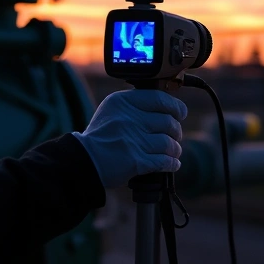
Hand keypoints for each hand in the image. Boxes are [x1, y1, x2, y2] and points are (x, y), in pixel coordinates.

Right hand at [73, 89, 187, 188]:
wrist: (83, 160)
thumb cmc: (99, 136)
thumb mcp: (111, 110)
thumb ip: (134, 106)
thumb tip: (164, 108)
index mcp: (124, 102)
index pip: (159, 99)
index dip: (176, 107)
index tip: (180, 113)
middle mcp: (130, 119)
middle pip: (168, 122)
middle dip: (176, 131)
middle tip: (175, 136)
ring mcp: (134, 140)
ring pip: (168, 143)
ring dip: (175, 149)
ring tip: (174, 152)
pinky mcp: (136, 161)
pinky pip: (164, 161)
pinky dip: (172, 164)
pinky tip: (173, 164)